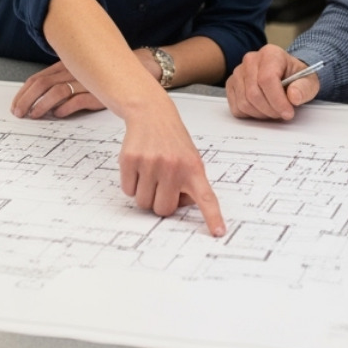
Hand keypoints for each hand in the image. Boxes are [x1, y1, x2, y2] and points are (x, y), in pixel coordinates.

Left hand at [10, 62, 104, 118]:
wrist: (134, 71)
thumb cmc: (103, 75)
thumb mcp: (78, 74)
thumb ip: (60, 82)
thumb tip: (38, 99)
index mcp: (65, 66)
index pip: (37, 78)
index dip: (23, 92)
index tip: (16, 105)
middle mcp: (73, 71)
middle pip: (42, 84)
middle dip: (27, 99)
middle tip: (19, 113)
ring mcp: (85, 81)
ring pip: (56, 91)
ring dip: (42, 104)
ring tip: (35, 115)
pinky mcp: (98, 93)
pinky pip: (78, 99)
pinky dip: (65, 108)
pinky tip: (59, 114)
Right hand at [120, 102, 225, 236]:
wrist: (152, 114)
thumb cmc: (173, 142)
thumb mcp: (190, 159)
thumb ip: (190, 185)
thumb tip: (179, 206)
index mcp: (193, 169)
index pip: (206, 197)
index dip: (212, 216)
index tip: (219, 232)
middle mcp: (173, 167)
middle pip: (162, 210)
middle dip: (160, 202)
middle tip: (162, 184)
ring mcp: (150, 163)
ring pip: (143, 203)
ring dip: (145, 193)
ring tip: (150, 173)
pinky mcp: (130, 160)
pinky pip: (128, 191)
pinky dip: (132, 184)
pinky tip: (139, 167)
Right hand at [226, 45, 316, 121]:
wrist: (286, 75)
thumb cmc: (296, 77)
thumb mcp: (309, 81)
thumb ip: (304, 88)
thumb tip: (294, 96)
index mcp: (270, 54)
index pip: (267, 79)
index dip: (277, 100)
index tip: (288, 113)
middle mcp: (251, 60)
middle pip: (254, 93)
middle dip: (270, 110)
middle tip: (282, 113)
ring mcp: (238, 72)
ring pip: (244, 102)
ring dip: (261, 113)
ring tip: (274, 110)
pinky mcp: (231, 84)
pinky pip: (236, 107)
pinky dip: (250, 114)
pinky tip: (262, 108)